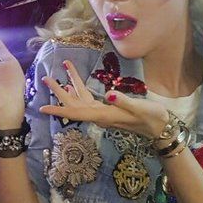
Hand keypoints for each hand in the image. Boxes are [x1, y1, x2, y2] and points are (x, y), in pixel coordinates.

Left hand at [40, 60, 168, 138]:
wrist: (161, 128)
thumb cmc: (152, 118)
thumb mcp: (140, 108)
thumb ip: (124, 101)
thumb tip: (108, 94)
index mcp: (103, 115)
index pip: (76, 113)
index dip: (58, 110)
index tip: (42, 109)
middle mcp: (99, 115)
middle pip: (73, 104)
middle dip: (58, 92)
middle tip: (45, 78)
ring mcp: (102, 112)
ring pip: (80, 99)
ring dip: (68, 87)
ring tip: (56, 74)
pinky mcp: (107, 109)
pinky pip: (87, 99)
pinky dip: (78, 90)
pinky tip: (72, 84)